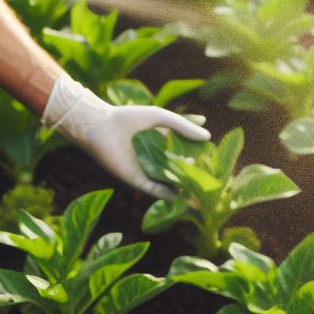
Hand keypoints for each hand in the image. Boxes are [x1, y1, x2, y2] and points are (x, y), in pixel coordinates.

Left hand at [41, 73, 209, 199]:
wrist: (100, 126)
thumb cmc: (128, 117)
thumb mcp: (160, 117)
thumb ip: (182, 125)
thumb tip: (207, 135)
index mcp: (158, 139)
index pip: (182, 148)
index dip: (196, 153)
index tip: (213, 158)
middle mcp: (153, 155)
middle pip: (176, 166)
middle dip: (192, 172)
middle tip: (211, 177)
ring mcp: (145, 168)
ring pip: (167, 179)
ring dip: (182, 184)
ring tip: (200, 190)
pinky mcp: (135, 180)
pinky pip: (154, 189)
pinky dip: (167, 193)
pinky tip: (181, 196)